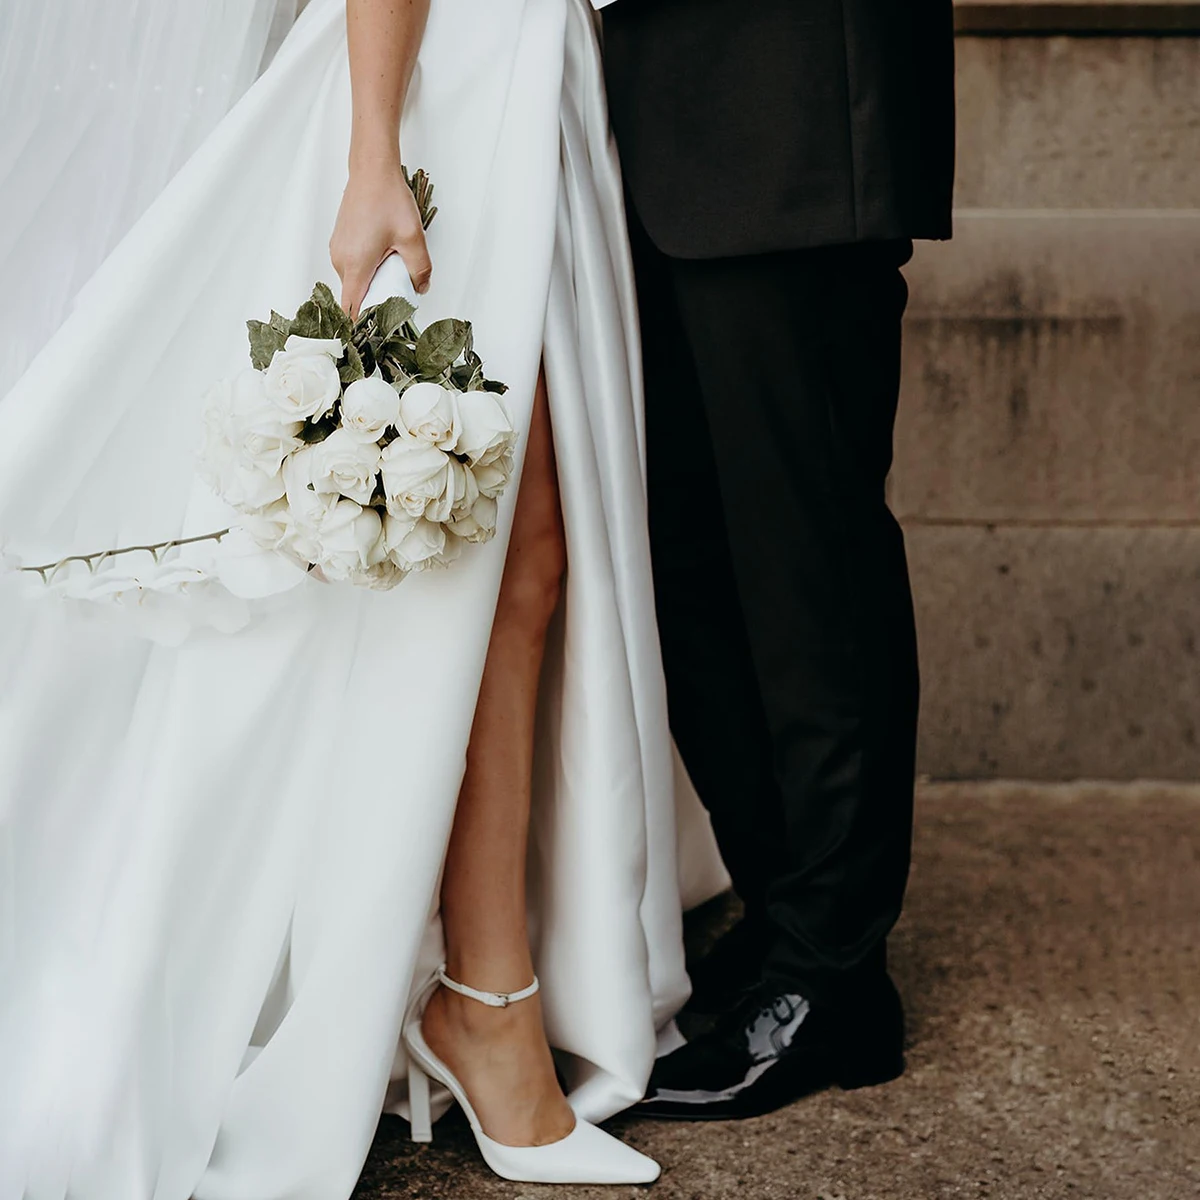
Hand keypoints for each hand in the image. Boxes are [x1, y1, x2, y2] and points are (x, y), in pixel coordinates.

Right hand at [330, 161, 431, 318]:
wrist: (372, 170)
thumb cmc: (388, 199)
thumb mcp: (413, 239)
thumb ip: (420, 269)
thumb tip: (420, 288)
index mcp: (356, 265)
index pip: (352, 308)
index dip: (364, 323)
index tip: (379, 327)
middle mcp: (341, 260)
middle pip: (355, 296)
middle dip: (375, 300)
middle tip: (398, 291)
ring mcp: (338, 250)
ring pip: (354, 281)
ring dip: (373, 282)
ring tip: (392, 267)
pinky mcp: (340, 242)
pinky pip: (352, 266)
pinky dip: (367, 269)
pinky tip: (383, 255)